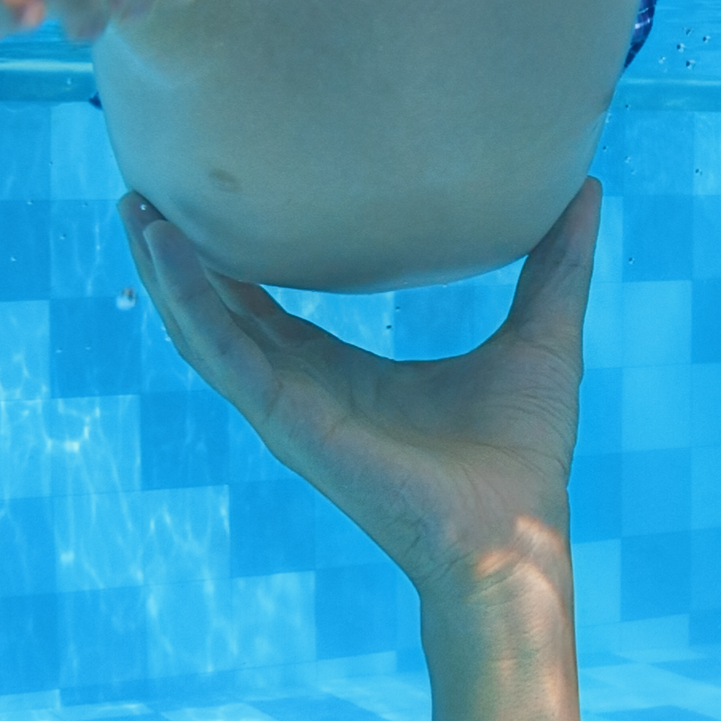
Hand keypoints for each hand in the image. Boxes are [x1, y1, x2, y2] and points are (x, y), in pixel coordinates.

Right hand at [124, 183, 597, 595]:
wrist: (513, 534)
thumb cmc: (523, 454)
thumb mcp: (542, 335)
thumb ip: (557, 263)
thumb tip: (586, 186)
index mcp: (345, 373)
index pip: (270, 305)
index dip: (238, 255)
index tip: (212, 197)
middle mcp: (304, 388)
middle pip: (220, 311)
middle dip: (180, 255)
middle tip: (144, 186)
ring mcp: (289, 406)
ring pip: (204, 328)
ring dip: (165, 270)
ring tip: (134, 207)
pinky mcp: (287, 420)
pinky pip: (223, 353)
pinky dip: (190, 301)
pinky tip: (166, 252)